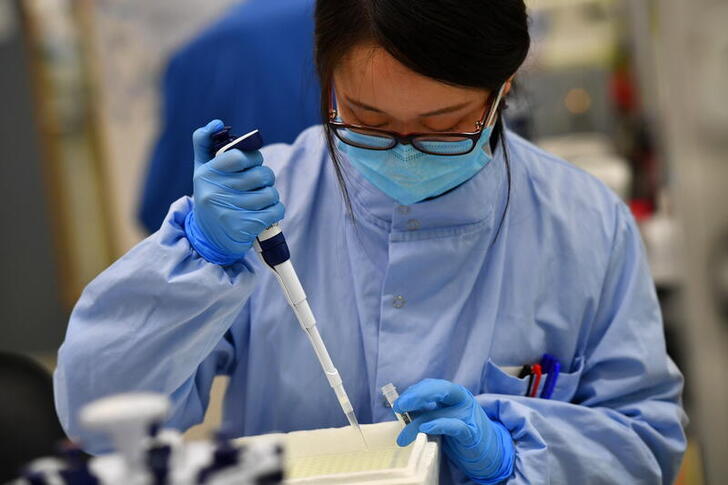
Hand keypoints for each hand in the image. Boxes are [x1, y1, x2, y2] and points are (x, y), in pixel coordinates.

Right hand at [184, 120, 284, 264]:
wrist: (208, 238)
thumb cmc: (210, 196)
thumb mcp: (201, 170)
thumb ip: (204, 143)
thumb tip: (216, 123)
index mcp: (206, 174)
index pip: (239, 156)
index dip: (253, 158)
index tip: (252, 163)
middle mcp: (215, 192)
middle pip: (260, 175)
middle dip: (266, 177)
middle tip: (260, 183)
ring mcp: (229, 212)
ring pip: (270, 194)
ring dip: (272, 195)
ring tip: (262, 199)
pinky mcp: (244, 228)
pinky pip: (275, 211)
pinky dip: (276, 211)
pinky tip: (266, 212)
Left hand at [394, 379, 514, 483]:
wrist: (489, 450)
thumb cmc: (461, 431)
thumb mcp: (444, 416)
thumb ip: (427, 410)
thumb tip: (402, 408)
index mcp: (454, 394)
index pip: (432, 385)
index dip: (414, 391)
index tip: (399, 403)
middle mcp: (462, 400)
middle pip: (439, 390)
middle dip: (416, 396)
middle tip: (398, 407)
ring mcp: (468, 415)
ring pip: (440, 413)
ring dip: (417, 424)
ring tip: (403, 437)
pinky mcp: (471, 433)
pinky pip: (455, 426)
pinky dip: (439, 425)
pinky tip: (426, 428)